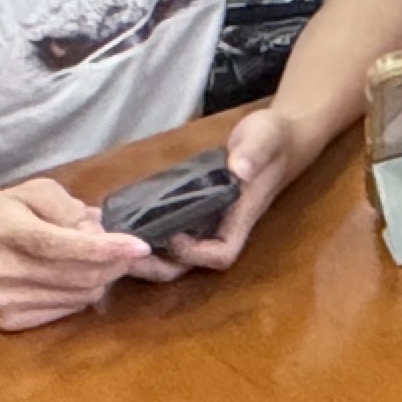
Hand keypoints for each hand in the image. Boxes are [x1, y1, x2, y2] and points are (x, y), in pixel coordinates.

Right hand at [0, 179, 149, 331]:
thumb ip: (64, 204)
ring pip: (78, 296)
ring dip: (101, 279)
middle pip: (79, 275)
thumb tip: (99, 227)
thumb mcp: (23, 195)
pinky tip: (73, 278)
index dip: (106, 248)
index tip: (140, 246)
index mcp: (4, 232)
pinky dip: (81, 294)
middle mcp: (1, 271)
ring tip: (98, 261)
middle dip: (114, 263)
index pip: (63, 246)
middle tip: (124, 249)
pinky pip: (64, 311)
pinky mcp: (8, 322)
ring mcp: (3, 302)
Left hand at [138, 108, 304, 278]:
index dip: (194, 252)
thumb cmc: (276, 138)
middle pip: (193, 264)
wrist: (282, 136)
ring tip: (119, 241)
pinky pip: (175, 231)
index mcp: (242, 214)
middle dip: (160, 265)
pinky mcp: (199, 208)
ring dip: (150, 254)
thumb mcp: (266, 137)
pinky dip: (151, 233)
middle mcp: (225, 224)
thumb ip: (255, 151)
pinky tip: (129, 222)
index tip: (173, 232)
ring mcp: (211, 219)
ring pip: (180, 252)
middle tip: (124, 252)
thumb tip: (239, 169)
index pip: (221, 253)